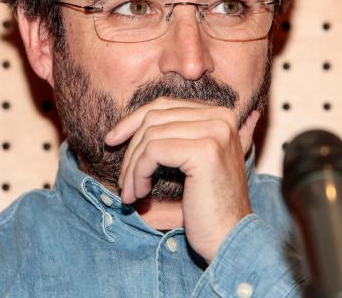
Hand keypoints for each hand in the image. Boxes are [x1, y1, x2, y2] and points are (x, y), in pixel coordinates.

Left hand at [104, 97, 259, 261]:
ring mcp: (215, 131)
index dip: (133, 121)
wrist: (230, 237)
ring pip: (151, 135)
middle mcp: (221, 116)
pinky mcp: (205, 150)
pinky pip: (154, 152)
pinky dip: (139, 173)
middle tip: (123, 180)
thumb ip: (173, 137)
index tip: (112, 141)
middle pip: (155, 117)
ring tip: (131, 192)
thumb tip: (125, 126)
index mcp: (220, 114)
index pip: (165, 104)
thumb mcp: (190, 162)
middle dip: (131, 148)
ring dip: (132, 166)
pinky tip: (140, 194)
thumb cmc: (207, 206)